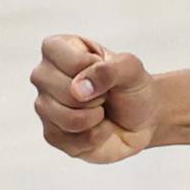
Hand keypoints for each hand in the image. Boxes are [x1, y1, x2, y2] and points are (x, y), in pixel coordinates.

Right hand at [30, 34, 159, 164]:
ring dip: (96, 116)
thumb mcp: (131, 69)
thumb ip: (109, 69)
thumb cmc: (133, 87)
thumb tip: (77, 90)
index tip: (103, 67)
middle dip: (96, 95)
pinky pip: (72, 140)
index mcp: (58, 49)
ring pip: (67, 118)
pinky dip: (96, 135)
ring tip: (101, 109)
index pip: (56, 52)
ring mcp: (45, 107)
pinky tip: (99, 127)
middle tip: (105, 93)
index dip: (88, 64)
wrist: (144, 119)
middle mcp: (44, 76)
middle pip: (63, 89)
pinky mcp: (52, 135)